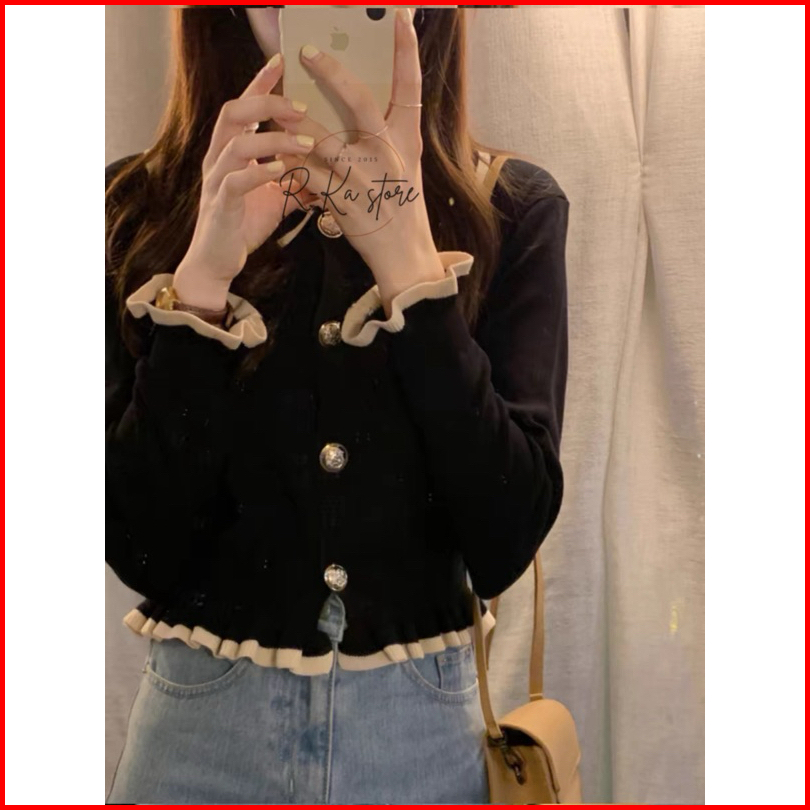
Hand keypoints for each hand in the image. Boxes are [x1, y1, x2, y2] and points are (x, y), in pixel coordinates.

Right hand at [174, 54, 317, 309]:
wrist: (218, 263)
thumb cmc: (244, 225)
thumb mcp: (278, 196)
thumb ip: (298, 179)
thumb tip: (330, 169)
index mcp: (231, 151)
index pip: (243, 106)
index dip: (260, 82)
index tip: (282, 61)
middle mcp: (218, 159)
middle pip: (232, 113)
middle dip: (266, 102)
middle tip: (302, 105)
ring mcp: (216, 181)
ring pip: (236, 145)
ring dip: (272, 139)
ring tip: (304, 141)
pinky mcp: (220, 206)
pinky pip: (236, 181)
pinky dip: (259, 172)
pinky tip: (281, 170)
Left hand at [277, 8, 445, 311]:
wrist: (403, 255)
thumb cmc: (402, 207)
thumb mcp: (407, 166)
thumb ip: (388, 133)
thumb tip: (361, 104)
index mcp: (407, 140)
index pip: (411, 87)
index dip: (406, 50)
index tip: (399, 16)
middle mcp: (389, 154)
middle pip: (358, 101)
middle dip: (331, 73)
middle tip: (307, 51)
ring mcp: (366, 178)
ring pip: (321, 139)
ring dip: (295, 124)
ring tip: (276, 110)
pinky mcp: (345, 201)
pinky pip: (308, 174)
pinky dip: (290, 164)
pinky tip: (278, 156)